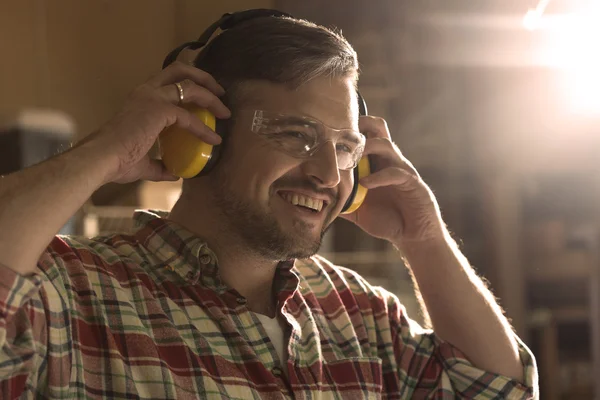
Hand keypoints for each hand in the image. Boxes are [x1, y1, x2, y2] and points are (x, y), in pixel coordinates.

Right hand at [78, 61, 230, 183]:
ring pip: (189, 85)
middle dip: (204, 78)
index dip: (191, 86)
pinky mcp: (159, 110)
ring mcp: (152, 98)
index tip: (207, 100)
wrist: (101, 159)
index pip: (169, 81)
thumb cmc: (116, 161)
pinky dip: (204, 127)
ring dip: (211, 96)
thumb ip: (160, 165)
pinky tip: (214, 139)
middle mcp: (147, 92)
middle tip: (220, 93)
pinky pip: (188, 116)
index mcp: (141, 99)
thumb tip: (174, 172)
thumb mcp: (143, 163)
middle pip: (180, 70)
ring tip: (225, 111)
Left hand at [340, 116, 446, 247]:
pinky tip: (365, 184)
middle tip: (341, 136)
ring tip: (349, 160)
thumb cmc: (388, 220)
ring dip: (366, 149)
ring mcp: (402, 169)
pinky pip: (395, 173)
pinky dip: (378, 177)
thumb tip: (317, 201)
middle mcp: (389, 161)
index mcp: (376, 163)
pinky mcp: (412, 183)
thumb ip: (341, 202)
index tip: (329, 130)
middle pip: (378, 128)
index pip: (366, 134)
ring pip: (386, 145)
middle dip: (361, 125)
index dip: (350, 128)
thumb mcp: (358, 211)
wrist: (413, 236)